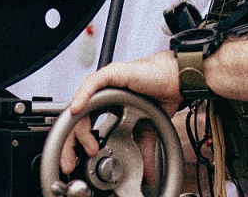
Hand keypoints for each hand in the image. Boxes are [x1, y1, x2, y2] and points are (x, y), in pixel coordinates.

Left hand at [60, 50, 182, 174]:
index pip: (83, 125)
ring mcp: (105, 83)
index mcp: (107, 105)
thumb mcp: (148, 130)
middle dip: (69, 141)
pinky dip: (82, 96)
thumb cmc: (161, 95)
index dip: (75, 144)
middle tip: (70, 161)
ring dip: (79, 127)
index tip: (73, 162)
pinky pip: (92, 83)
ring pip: (81, 104)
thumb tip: (148, 175)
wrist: (177, 80)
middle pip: (76, 117)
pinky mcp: (112, 73)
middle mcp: (103, 94)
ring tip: (86, 145)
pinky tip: (78, 109)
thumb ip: (143, 151)